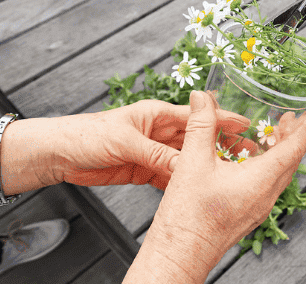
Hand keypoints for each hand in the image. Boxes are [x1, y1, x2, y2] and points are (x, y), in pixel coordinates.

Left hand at [50, 99, 247, 189]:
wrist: (59, 154)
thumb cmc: (87, 136)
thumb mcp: (125, 143)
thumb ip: (156, 154)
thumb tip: (185, 165)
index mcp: (157, 115)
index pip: (197, 116)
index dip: (222, 119)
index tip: (246, 125)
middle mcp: (160, 132)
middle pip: (198, 138)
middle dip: (221, 145)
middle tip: (246, 154)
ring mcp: (154, 151)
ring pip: (187, 159)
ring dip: (204, 165)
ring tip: (227, 174)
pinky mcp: (145, 169)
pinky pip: (171, 176)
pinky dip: (183, 182)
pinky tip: (197, 189)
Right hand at [125, 91, 305, 282]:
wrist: (180, 255)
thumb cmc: (187, 217)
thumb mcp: (192, 162)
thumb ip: (201, 125)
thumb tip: (202, 97)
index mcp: (262, 180)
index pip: (295, 149)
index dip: (305, 129)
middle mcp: (267, 195)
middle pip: (291, 160)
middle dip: (292, 136)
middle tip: (288, 118)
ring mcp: (260, 207)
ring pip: (280, 174)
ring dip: (280, 152)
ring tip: (271, 135)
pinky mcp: (249, 214)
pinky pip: (269, 185)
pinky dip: (268, 167)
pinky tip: (251, 161)